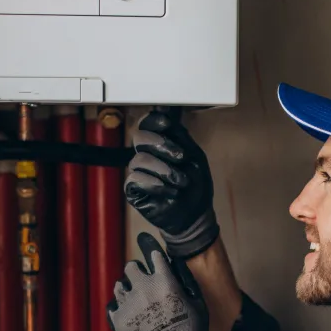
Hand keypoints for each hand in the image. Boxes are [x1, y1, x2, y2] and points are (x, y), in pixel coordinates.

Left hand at [106, 232, 216, 330]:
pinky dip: (121, 309)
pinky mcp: (117, 321)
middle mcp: (144, 288)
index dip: (148, 243)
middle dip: (138, 272)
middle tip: (145, 282)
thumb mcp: (198, 306)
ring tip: (138, 303)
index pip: (152, 252)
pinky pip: (113, 306)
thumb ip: (185, 282)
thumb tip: (174, 266)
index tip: (144, 238)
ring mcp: (128, 305)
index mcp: (165, 281)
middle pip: (131, 266)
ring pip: (120, 285)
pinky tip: (132, 317)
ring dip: (129, 289)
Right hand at [124, 110, 219, 258]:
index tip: (168, 125)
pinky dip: (155, 184)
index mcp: (162, 145)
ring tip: (181, 181)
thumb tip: (166, 113)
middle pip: (139, 137)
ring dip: (164, 170)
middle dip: (161, 144)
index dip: (154, 121)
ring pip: (139, 159)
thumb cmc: (196, 187)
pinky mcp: (134, 191)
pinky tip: (170, 191)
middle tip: (181, 157)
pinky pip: (135, 179)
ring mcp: (139, 173)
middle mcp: (148, 156)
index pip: (148, 124)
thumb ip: (181, 137)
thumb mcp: (195, 158)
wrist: (195, 216)